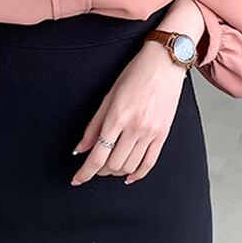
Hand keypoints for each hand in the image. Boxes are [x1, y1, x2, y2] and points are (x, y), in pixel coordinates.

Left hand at [70, 40, 187, 185]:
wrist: (164, 63)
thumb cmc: (136, 74)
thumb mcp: (108, 96)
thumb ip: (93, 125)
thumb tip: (80, 148)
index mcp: (117, 116)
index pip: (97, 156)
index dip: (84, 173)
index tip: (77, 179)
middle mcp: (134, 127)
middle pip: (113, 165)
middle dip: (99, 171)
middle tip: (94, 166)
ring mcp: (150, 132)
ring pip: (130, 167)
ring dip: (116, 172)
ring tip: (109, 167)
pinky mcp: (163, 134)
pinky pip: (150, 163)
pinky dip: (137, 174)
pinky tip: (129, 176)